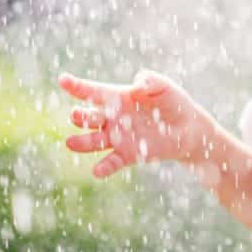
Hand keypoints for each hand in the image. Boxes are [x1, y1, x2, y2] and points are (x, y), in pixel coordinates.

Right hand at [58, 69, 212, 177]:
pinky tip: (97, 171)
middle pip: (89, 117)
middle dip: (80, 117)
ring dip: (82, 143)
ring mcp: (118, 138)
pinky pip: (111, 162)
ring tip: (71, 143)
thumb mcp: (164, 86)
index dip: (77, 86)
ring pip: (93, 141)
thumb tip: (136, 85)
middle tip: (76, 116)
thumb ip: (151, 81)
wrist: (188, 128)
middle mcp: (112, 119)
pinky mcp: (128, 155)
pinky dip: (104, 167)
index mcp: (118, 98)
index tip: (62, 80)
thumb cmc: (173, 102)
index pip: (93, 92)